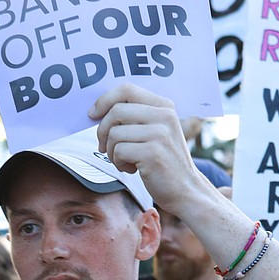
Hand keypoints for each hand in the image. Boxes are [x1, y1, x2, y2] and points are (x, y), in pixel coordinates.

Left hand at [89, 84, 215, 216]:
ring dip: (111, 151)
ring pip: (114, 133)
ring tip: (124, 160)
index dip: (104, 100)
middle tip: (104, 146)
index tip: (92, 115)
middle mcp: (164, 116)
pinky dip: (118, 163)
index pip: (126, 89)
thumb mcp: (156, 131)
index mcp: (164, 106)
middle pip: (116, 111)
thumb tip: (97, 110)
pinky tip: (131, 169)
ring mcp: (159, 134)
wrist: (186, 190)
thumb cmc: (163, 162)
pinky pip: (118, 151)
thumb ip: (135, 117)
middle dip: (102, 130)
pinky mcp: (152, 153)